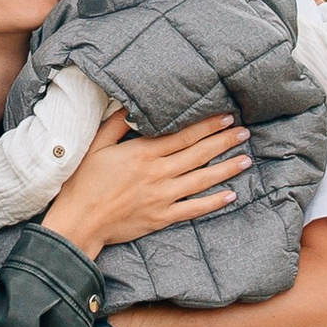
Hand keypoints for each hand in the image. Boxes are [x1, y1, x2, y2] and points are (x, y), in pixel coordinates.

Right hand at [43, 110, 248, 262]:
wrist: (80, 221)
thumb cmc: (84, 183)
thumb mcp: (95, 146)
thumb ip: (115, 125)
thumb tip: (130, 106)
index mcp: (142, 153)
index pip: (183, 136)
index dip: (207, 126)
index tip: (226, 118)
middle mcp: (157, 173)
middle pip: (198, 154)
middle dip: (224, 142)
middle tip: (244, 133)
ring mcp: (162, 197)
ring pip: (201, 179)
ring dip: (226, 169)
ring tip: (246, 159)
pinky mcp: (162, 217)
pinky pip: (194, 209)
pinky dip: (213, 202)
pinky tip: (230, 194)